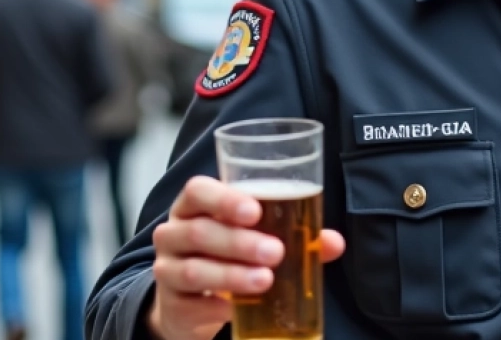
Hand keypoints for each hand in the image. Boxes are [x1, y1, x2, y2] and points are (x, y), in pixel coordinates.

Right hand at [146, 177, 345, 339]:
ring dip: (231, 275)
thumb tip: (333, 242)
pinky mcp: (172, 304)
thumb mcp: (252, 240)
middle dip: (239, 242)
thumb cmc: (225, 257)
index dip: (224, 199)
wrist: (189, 302)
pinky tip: (236, 310)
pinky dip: (217, 307)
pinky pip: (192, 304)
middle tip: (275, 252)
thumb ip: (292, 236)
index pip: (198, 191)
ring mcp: (167, 269)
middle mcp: (173, 234)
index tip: (255, 211)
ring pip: (194, 270)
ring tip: (264, 280)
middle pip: (199, 232)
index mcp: (193, 208)